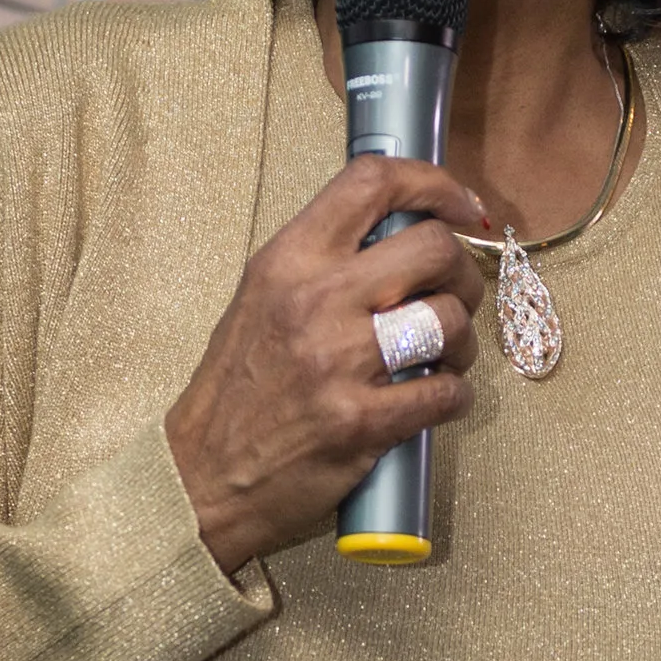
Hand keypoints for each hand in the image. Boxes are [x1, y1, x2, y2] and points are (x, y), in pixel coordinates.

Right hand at [165, 158, 488, 574]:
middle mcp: (313, 300)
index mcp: (287, 261)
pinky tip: (435, 397)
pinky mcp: (361, 423)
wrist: (198, 478)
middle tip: (455, 297)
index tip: (459, 207)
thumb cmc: (233, 394)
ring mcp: (338, 362)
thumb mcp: (260, 300)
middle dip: (462, 272)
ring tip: (444, 356)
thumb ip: (321, 262)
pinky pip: (446, 392)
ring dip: (463, 340)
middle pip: (433, 248)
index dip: (433, 184)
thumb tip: (398, 237)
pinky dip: (455, 395)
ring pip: (449, 320)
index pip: (371, 182)